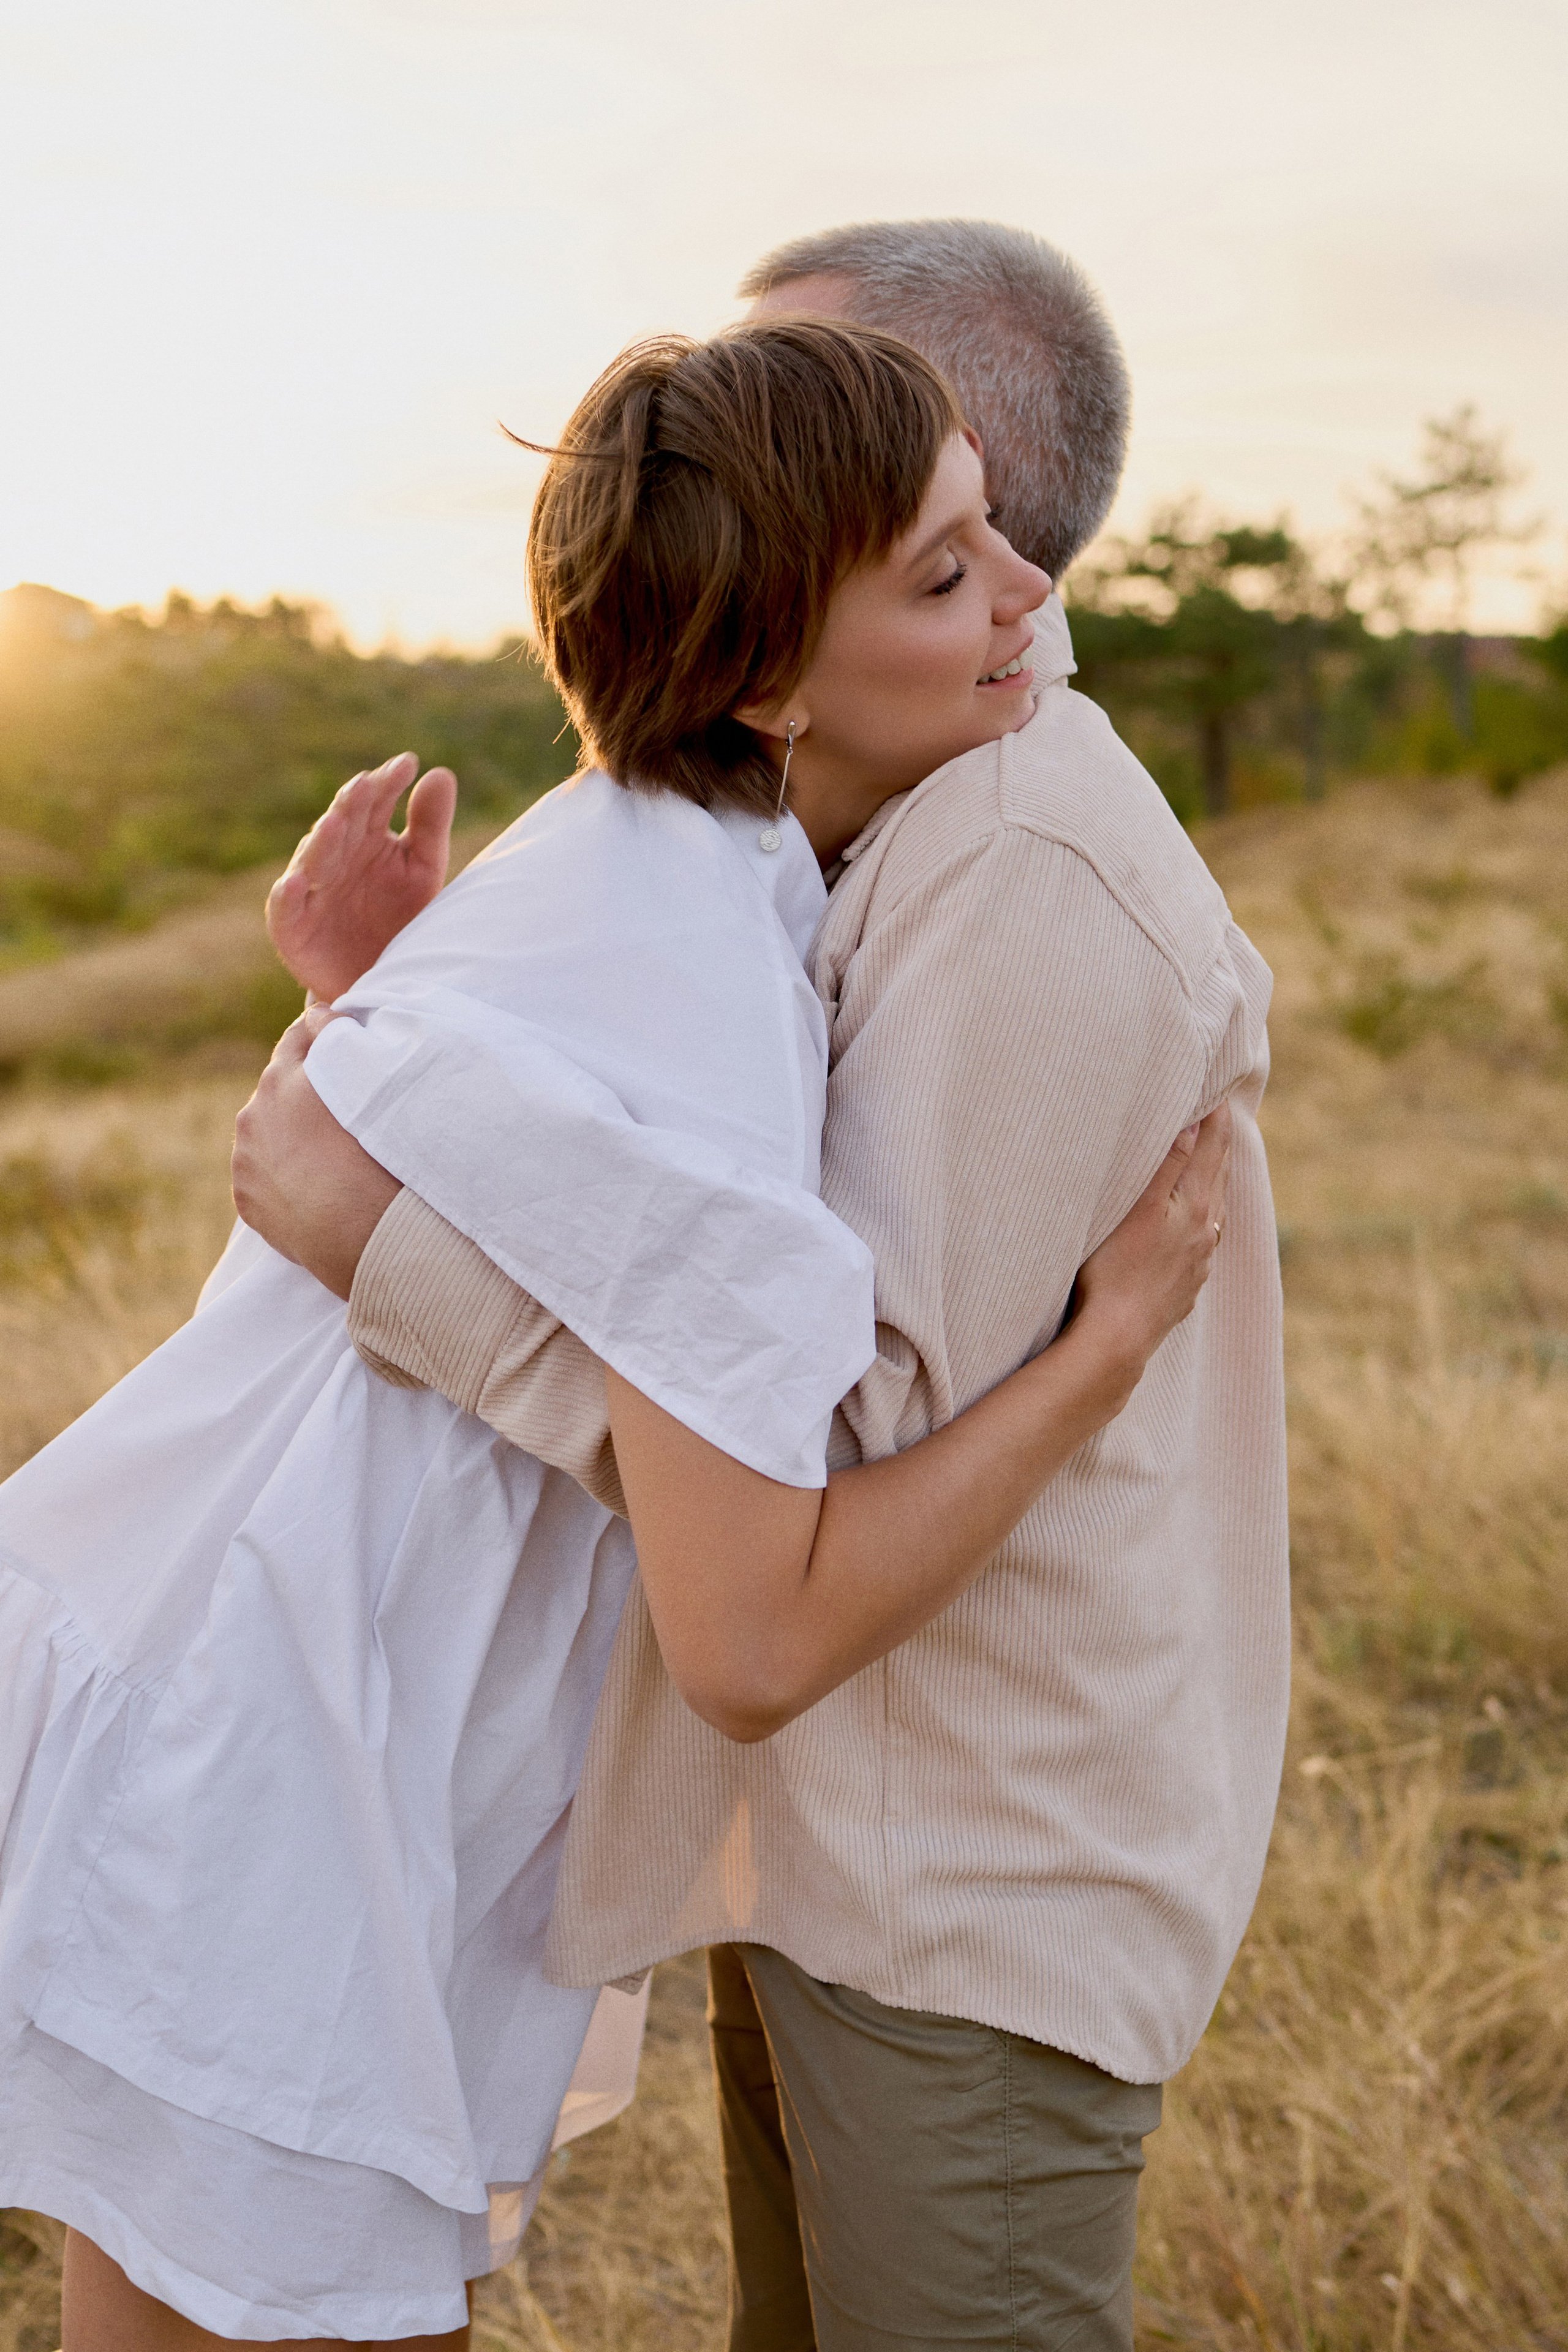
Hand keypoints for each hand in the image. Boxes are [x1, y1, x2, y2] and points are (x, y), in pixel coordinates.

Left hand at [231, 1007, 401, 1298]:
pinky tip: (313, 1189)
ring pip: (267, 1133)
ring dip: (289, 1135)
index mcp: (284, 1077)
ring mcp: (246, 1159)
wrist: (359, 1229)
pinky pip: (263, 1178)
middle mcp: (254, 1113)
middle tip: (340, 1105)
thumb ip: (340, 1039)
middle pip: (279, 1085)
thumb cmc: (376, 1151)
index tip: (340, 1037)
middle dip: (304, 1089)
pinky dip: (282, 1178)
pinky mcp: (246, 1200)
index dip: (323, 1033)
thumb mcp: (366, 1081)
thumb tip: (322, 1013)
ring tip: (327, 1155)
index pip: (301, 1034)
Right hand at [266, 752, 456, 1001]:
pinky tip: (297, 882)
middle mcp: (335, 856)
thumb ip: (429, 826)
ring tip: (335, 822)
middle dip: (351, 804)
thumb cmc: (402, 920)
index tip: (407, 764)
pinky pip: (285, 909)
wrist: (381, 982)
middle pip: (341, 823)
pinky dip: (287, 895)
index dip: (388, 783)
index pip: (374, 801)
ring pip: (312, 859)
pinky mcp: (292, 927)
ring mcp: (311, 889)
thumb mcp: (423, 872)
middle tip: (367, 784)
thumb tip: (440, 772)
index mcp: (366, 837)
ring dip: (322, 841)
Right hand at [1074, 1102, 1232, 1364]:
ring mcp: (1198, 1263)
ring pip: (1215, 1210)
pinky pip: (1204, 1240)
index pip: (1214, 1148)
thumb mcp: (1140, 1208)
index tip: (1220, 1088)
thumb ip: (1169, 1165)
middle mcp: (1207, 1234)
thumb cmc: (1117, 1270)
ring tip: (1214, 1162)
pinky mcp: (1184, 1287)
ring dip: (1215, 1180)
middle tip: (1222, 1113)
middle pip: (1220, 1177)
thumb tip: (1197, 1124)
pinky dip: (1204, 1217)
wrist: (1116, 1339)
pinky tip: (1197, 1225)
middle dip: (1220, 1143)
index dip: (1217, 1116)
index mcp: (1198, 1207)